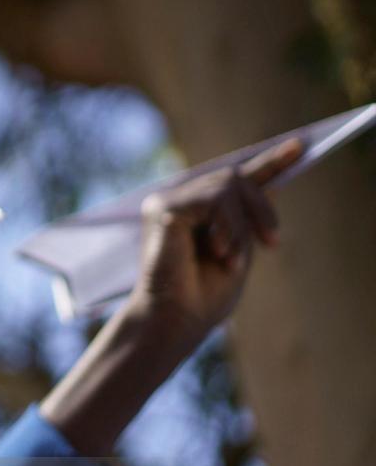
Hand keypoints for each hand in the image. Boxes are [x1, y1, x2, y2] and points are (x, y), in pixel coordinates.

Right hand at [40, 138, 303, 456]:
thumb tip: (271, 183)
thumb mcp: (239, 248)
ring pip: (228, 185)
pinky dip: (228, 227)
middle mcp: (180, 200)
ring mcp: (168, 201)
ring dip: (242, 224)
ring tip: (231, 258)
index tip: (301, 146)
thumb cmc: (203, 294)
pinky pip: (215, 199)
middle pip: (236, 176)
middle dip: (262, 208)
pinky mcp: (163, 209)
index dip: (270, 161)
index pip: (237, 179)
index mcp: (197, 210)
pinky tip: (218, 252)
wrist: (177, 319)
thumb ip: (248, 217)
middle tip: (272, 243)